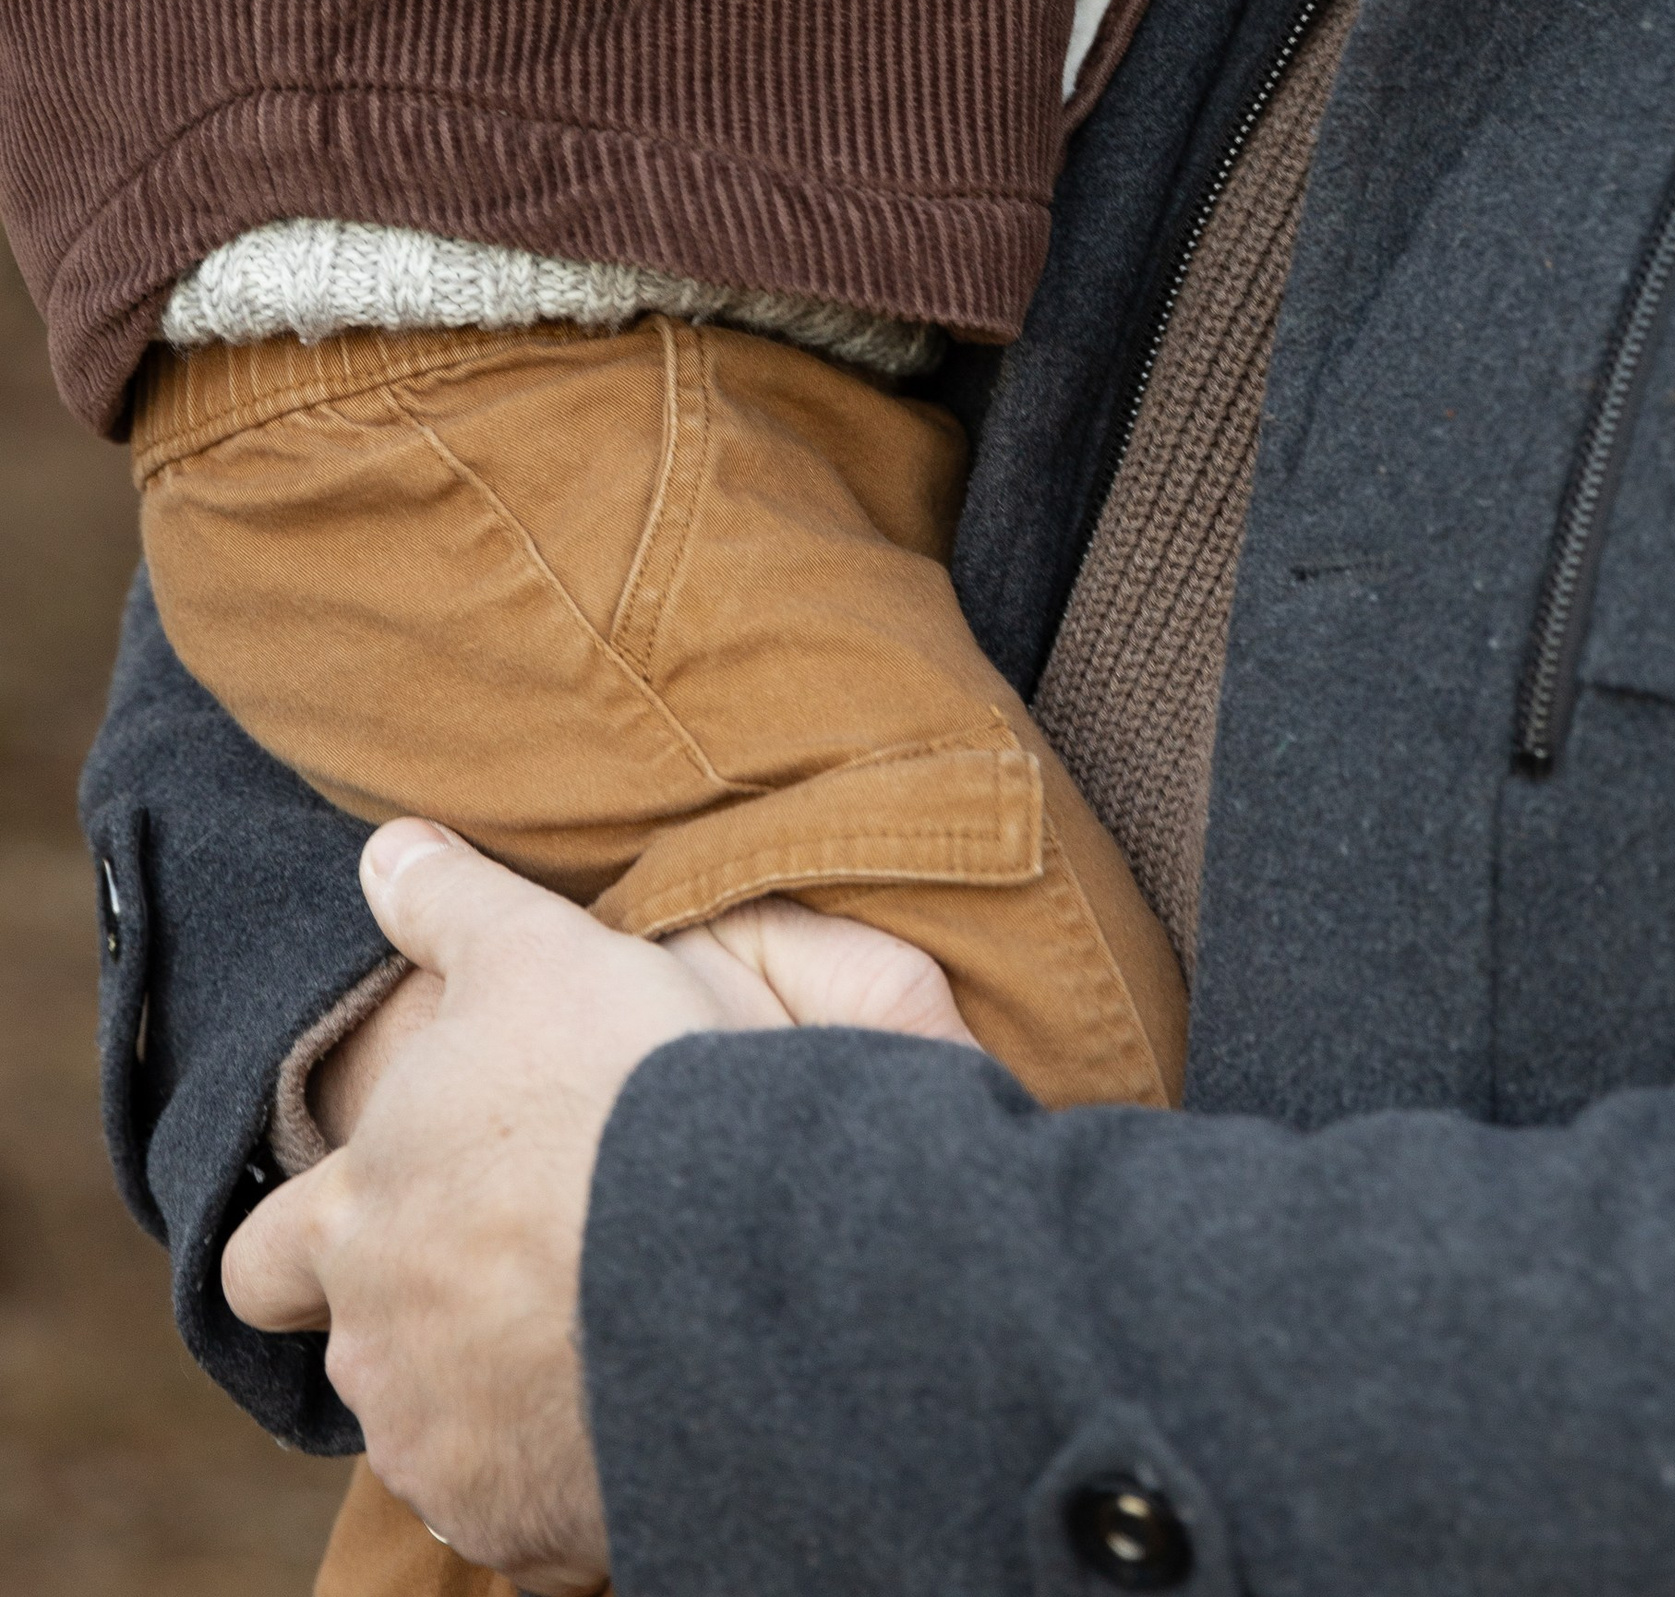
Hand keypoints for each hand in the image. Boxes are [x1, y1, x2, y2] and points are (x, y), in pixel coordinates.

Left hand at [226, 825, 982, 1588]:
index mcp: (358, 1217)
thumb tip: (385, 848)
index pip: (262, 1259)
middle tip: (512, 1274)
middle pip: (358, 1351)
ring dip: (491, 1391)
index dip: (304, 1245)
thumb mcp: (536, 952)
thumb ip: (448, 904)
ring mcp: (444, 1444)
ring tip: (593, 1324)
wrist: (720, 1254)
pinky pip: (523, 1503)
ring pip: (438, 1431)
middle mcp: (377, 1345)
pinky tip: (630, 1396)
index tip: (369, 1224)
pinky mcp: (521, 1519)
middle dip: (413, 1323)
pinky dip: (560, 1462)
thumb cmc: (619, 1088)